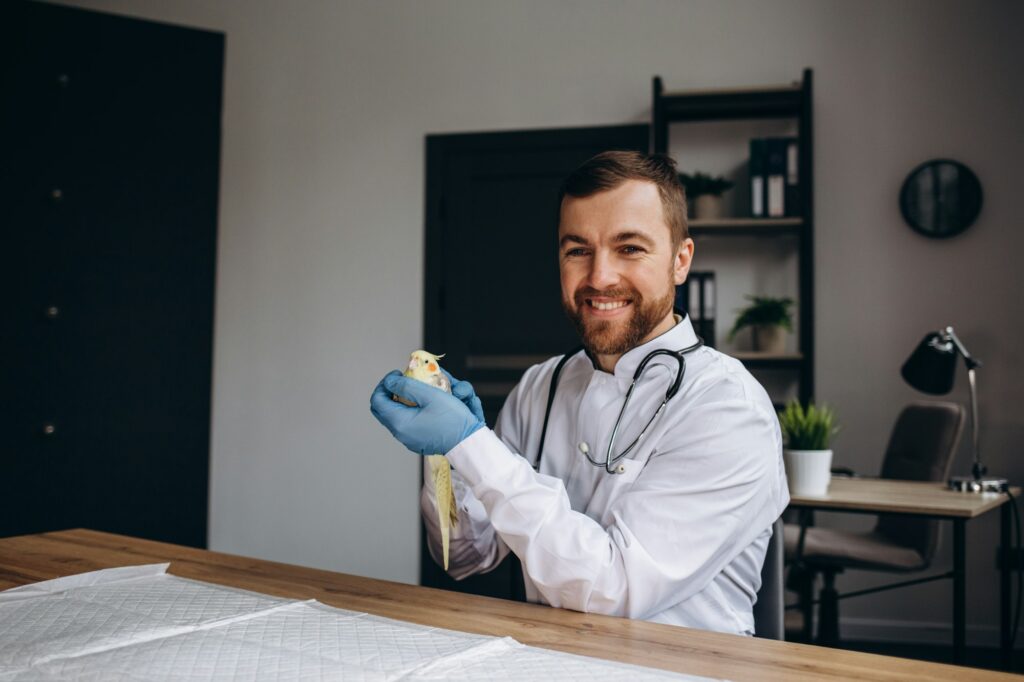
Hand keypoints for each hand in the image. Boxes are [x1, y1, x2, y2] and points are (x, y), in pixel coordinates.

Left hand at [370, 370, 484, 454]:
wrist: (469, 443)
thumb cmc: (452, 419)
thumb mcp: (430, 395)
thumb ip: (406, 386)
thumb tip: (389, 381)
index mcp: (399, 422)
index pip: (377, 400)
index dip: (385, 383)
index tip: (398, 374)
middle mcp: (401, 433)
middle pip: (385, 408)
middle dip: (394, 392)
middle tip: (407, 382)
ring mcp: (410, 439)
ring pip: (400, 413)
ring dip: (410, 399)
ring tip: (428, 391)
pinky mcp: (420, 441)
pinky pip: (412, 422)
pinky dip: (418, 410)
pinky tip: (434, 405)